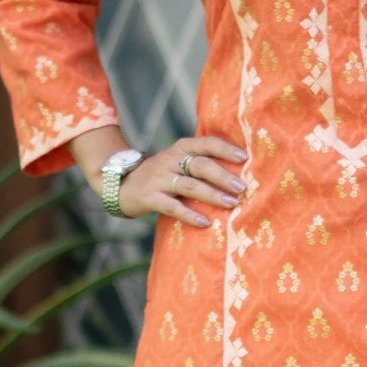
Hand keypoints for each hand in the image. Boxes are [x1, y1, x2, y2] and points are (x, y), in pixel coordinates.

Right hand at [110, 135, 247, 225]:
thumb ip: (201, 162)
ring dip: (212, 194)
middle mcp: (170, 160)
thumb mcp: (178, 161)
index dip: (225, 149)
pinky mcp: (150, 197)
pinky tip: (205, 223)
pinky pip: (173, 207)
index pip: (206, 143)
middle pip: (200, 165)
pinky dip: (190, 215)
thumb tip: (239, 171)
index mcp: (181, 148)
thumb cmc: (161, 174)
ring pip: (189, 185)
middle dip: (223, 176)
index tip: (244, 158)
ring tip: (231, 203)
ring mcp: (159, 178)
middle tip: (242, 187)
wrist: (122, 184)